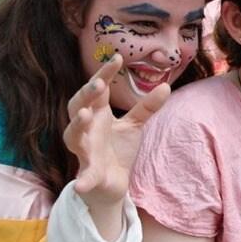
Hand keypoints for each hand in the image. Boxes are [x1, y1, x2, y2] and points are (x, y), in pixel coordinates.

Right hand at [63, 54, 169, 205]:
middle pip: (78, 106)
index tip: (117, 57)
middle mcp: (87, 129)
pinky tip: (81, 183)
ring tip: (85, 114)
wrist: (112, 184)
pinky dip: (83, 179)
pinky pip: (84, 176)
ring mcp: (85, 151)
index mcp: (97, 114)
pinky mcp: (89, 174)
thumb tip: (166, 85)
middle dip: (87, 94)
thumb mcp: (134, 125)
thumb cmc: (117, 149)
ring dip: (77, 125)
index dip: (104, 73)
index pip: (97, 89)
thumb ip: (147, 106)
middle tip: (99, 84)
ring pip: (73, 136)